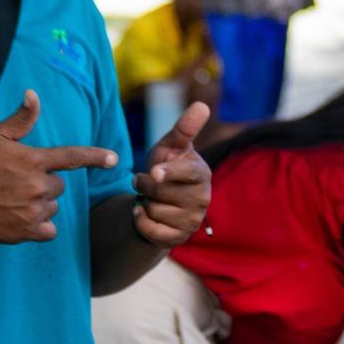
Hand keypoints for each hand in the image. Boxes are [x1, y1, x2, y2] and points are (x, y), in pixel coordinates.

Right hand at [0, 91, 117, 243]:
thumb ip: (20, 119)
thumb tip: (33, 94)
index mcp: (34, 161)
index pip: (73, 158)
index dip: (95, 157)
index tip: (114, 158)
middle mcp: (37, 187)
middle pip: (59, 186)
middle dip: (44, 183)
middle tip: (16, 182)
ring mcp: (32, 211)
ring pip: (52, 207)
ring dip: (40, 204)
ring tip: (11, 199)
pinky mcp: (26, 232)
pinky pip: (49, 230)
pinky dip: (39, 226)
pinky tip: (19, 218)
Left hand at [133, 101, 212, 247]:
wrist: (162, 202)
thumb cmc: (168, 168)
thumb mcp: (172, 147)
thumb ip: (185, 128)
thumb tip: (202, 105)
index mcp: (201, 174)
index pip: (187, 173)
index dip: (169, 173)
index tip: (155, 172)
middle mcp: (202, 199)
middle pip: (160, 191)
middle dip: (144, 184)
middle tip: (147, 180)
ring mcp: (192, 220)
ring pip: (153, 210)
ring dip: (144, 203)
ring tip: (152, 199)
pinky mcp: (179, 238)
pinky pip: (151, 230)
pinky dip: (140, 220)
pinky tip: (143, 213)